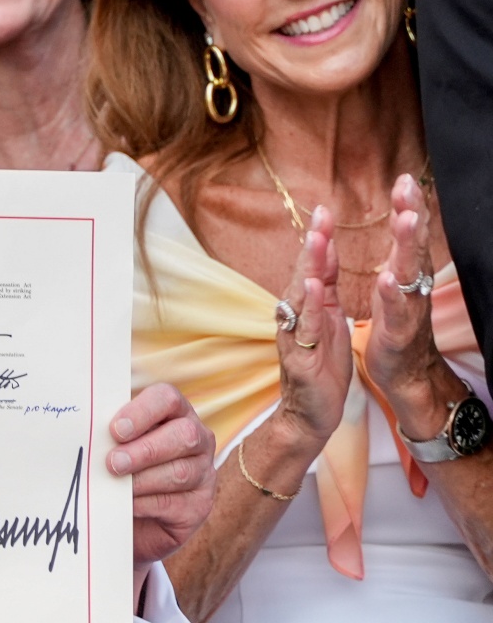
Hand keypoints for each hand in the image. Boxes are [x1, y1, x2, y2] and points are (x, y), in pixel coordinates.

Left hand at [108, 383, 214, 570]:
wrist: (135, 513)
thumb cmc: (122, 465)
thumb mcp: (116, 443)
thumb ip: (108, 434)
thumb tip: (85, 433)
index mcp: (174, 412)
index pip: (166, 398)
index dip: (142, 412)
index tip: (114, 430)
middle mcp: (197, 438)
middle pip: (183, 435)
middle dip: (145, 450)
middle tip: (113, 463)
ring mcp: (204, 472)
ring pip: (179, 472)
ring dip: (142, 480)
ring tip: (116, 485)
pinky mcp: (200, 505)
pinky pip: (174, 503)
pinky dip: (145, 504)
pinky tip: (127, 504)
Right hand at [271, 207, 354, 451]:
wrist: (310, 414)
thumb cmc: (321, 368)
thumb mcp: (329, 321)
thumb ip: (326, 289)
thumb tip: (325, 255)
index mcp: (307, 307)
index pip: (314, 266)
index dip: (319, 237)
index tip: (324, 208)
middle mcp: (295, 315)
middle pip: (304, 273)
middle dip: (313, 243)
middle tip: (320, 214)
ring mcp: (295, 335)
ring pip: (301, 296)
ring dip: (309, 267)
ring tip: (318, 240)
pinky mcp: (300, 357)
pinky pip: (306, 328)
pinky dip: (310, 307)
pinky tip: (316, 287)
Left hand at [366, 175, 467, 438]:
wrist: (406, 372)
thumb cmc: (399, 323)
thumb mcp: (397, 283)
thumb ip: (400, 253)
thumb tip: (407, 219)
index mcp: (406, 274)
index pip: (408, 235)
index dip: (409, 206)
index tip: (405, 177)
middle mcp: (412, 287)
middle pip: (413, 245)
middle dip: (412, 214)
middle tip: (409, 187)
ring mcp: (408, 308)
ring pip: (408, 272)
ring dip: (407, 246)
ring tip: (406, 220)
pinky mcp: (397, 331)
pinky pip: (395, 311)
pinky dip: (391, 294)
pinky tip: (387, 278)